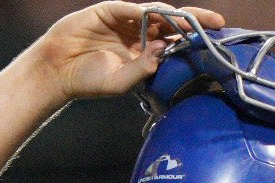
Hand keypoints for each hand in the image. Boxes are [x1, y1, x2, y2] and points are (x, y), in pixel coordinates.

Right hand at [34, 3, 225, 100]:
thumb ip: (142, 69)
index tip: (216, 40)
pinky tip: (155, 14)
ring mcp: (124, 21)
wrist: (58, 71)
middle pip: (171, 23)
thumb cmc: (88, 81)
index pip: (175, 42)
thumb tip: (163, 50)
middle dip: (194, 21)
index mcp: (145, 53)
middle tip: (216, 22)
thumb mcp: (120, 82)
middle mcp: (138, 34)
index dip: (194, 39)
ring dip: (173, 15)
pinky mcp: (107, 11)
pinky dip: (140, 10)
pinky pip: (127, 7)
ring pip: (154, 13)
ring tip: (192, 21)